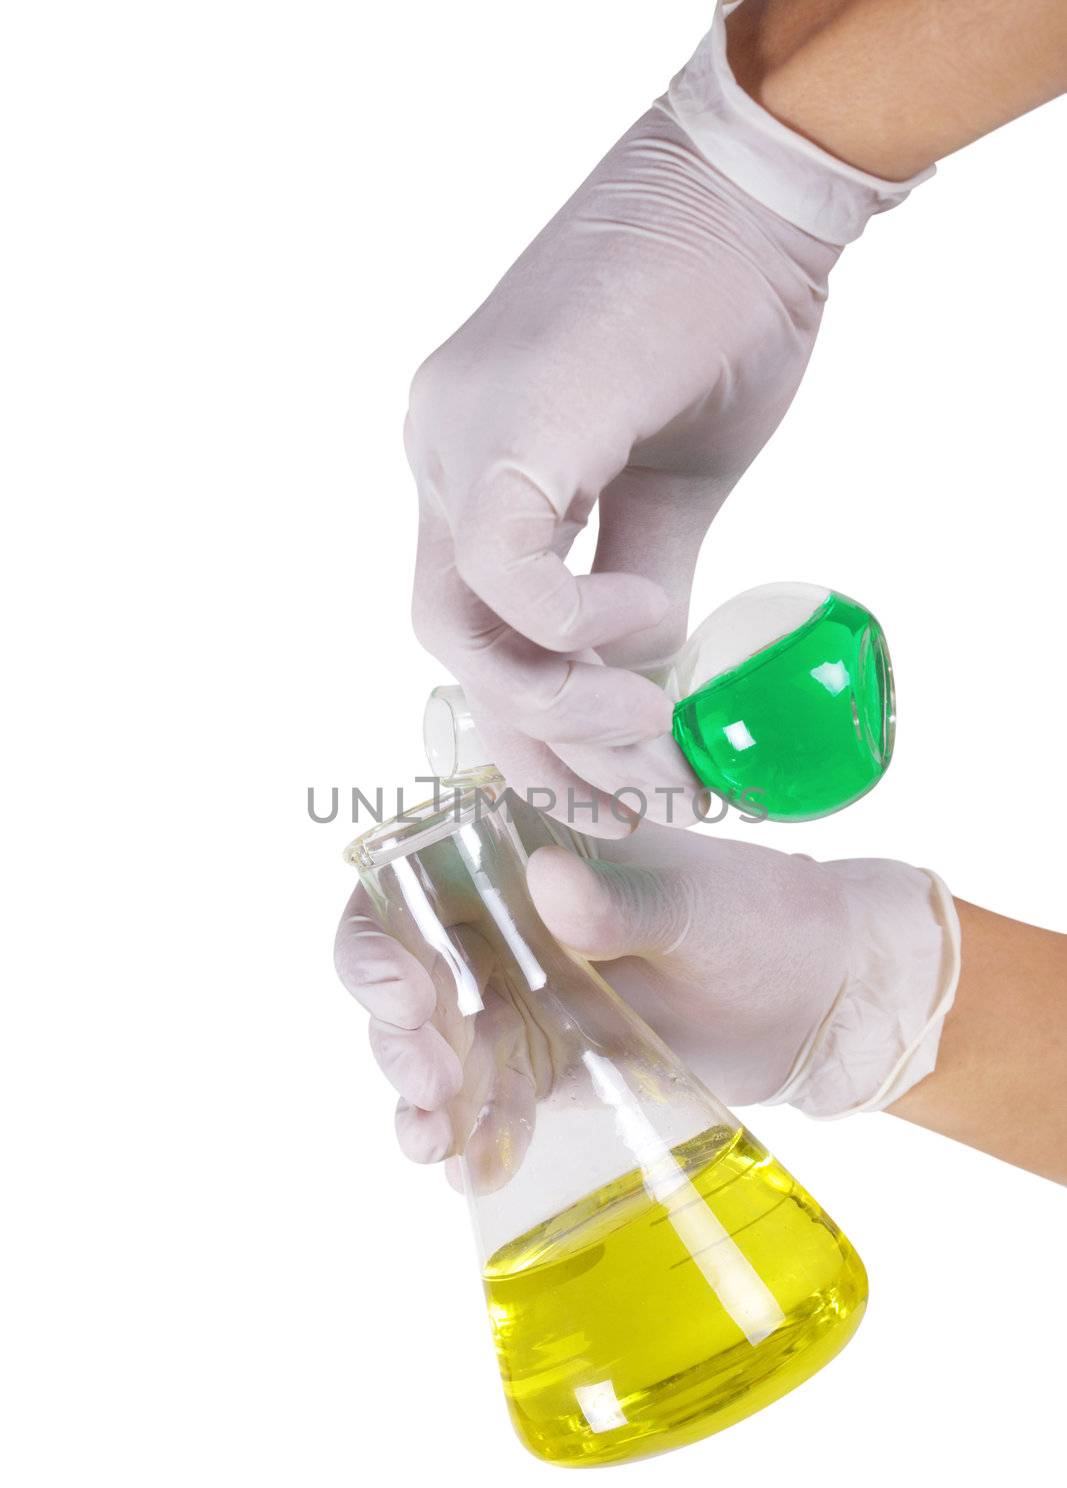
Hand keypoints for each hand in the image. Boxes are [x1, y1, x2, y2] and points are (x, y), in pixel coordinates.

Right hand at [334, 809, 959, 1177]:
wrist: (818, 1000)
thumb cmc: (762, 918)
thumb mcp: (697, 904)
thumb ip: (622, 902)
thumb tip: (547, 882)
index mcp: (517, 850)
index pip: (410, 881)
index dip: (380, 936)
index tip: (403, 992)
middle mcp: (499, 922)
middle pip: (405, 976)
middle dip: (399, 1034)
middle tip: (431, 1079)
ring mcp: (518, 997)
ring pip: (434, 1047)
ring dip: (423, 1096)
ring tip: (434, 1142)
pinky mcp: (544, 1063)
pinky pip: (488, 1100)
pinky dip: (475, 1136)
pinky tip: (475, 1168)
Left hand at [405, 103, 836, 834]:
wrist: (754, 202)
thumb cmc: (723, 327)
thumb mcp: (678, 496)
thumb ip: (644, 595)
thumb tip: (646, 693)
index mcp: (475, 476)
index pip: (476, 631)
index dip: (537, 731)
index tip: (615, 795)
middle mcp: (440, 458)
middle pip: (452, 648)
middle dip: (544, 745)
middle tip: (638, 793)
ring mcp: (454, 438)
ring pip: (456, 629)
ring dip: (561, 708)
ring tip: (653, 724)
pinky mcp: (504, 422)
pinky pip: (505, 572)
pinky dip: (575, 624)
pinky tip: (647, 613)